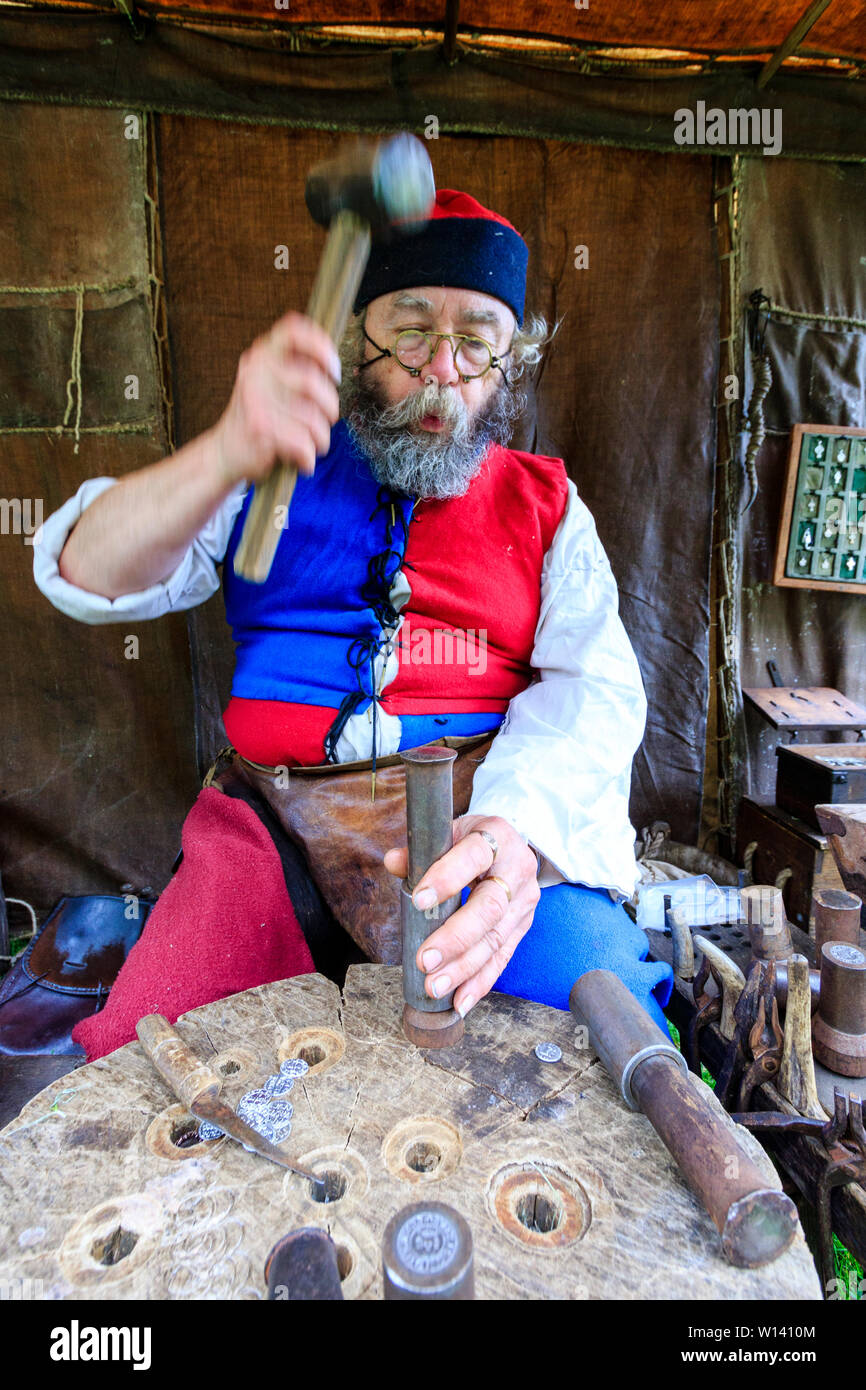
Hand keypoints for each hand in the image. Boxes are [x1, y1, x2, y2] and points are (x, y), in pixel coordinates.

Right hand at [212, 311, 341, 487]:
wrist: (224, 453)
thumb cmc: (260, 418)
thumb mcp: (271, 384)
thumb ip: (295, 370)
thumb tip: (332, 368)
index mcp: (262, 354)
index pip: (294, 329)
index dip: (321, 345)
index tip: (333, 370)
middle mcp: (256, 371)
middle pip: (313, 381)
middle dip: (330, 406)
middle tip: (327, 418)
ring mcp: (256, 399)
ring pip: (313, 419)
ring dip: (321, 438)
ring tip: (312, 444)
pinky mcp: (260, 428)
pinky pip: (304, 444)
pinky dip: (309, 457)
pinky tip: (301, 459)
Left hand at [383, 815, 539, 1017]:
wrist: (511, 846)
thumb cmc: (472, 841)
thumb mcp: (450, 834)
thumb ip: (421, 850)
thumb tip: (393, 862)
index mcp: (497, 837)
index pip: (474, 856)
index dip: (448, 878)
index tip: (419, 900)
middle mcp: (516, 870)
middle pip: (489, 908)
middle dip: (456, 938)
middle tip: (425, 961)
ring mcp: (523, 902)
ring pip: (495, 939)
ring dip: (464, 969)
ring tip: (436, 987)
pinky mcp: (522, 927)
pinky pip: (502, 958)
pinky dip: (480, 982)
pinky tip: (461, 1001)